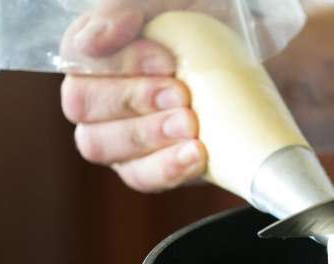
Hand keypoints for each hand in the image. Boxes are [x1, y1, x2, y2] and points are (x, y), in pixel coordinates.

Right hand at [60, 1, 206, 192]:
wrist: (254, 73)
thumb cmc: (209, 33)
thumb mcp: (177, 6)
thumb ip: (131, 7)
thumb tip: (97, 37)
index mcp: (97, 53)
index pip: (78, 58)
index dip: (119, 63)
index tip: (168, 62)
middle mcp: (98, 97)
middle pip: (83, 104)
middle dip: (135, 100)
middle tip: (182, 96)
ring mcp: (118, 137)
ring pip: (101, 144)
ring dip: (148, 135)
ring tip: (192, 126)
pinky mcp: (146, 169)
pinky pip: (140, 177)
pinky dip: (167, 167)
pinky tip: (197, 154)